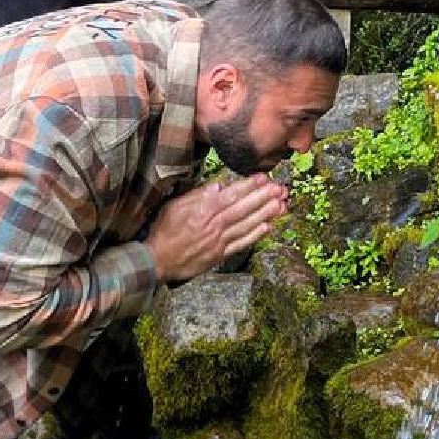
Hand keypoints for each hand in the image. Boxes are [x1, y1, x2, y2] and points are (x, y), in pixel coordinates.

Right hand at [144, 173, 287, 282]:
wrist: (157, 260)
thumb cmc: (164, 231)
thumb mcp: (175, 206)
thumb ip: (198, 195)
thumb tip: (220, 186)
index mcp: (202, 211)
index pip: (231, 195)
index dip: (249, 186)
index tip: (264, 178)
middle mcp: (213, 225)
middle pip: (242, 209)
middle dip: (263, 198)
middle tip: (280, 189)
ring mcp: (218, 242)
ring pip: (245, 226)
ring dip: (265, 215)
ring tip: (281, 205)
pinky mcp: (219, 256)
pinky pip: (240, 244)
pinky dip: (254, 236)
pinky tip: (267, 227)